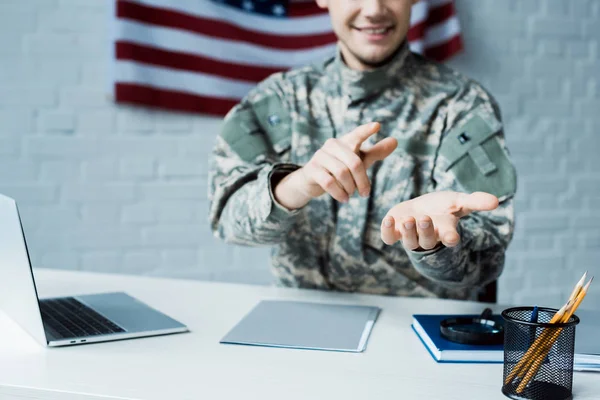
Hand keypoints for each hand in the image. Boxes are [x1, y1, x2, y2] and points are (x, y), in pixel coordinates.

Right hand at [274, 122, 396, 208]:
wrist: (313, 180)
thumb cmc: (341, 168)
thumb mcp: (359, 160)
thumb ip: (376, 152)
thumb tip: (395, 141)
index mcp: (346, 141)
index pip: (357, 134)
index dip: (366, 131)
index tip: (377, 126)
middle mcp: (332, 145)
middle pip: (354, 163)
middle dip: (362, 181)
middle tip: (365, 194)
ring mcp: (320, 156)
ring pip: (342, 173)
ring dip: (350, 188)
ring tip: (352, 195)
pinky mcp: (312, 169)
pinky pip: (329, 182)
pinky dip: (339, 193)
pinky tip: (344, 199)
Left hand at [380, 191, 498, 249]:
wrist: (421, 208)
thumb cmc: (442, 207)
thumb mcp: (459, 201)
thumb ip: (475, 202)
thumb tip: (496, 201)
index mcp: (445, 230)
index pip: (449, 238)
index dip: (450, 239)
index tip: (452, 238)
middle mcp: (427, 236)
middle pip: (427, 241)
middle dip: (426, 231)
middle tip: (424, 219)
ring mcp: (409, 235)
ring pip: (409, 241)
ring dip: (408, 232)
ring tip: (408, 220)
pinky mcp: (394, 231)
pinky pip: (389, 238)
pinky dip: (387, 231)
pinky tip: (388, 220)